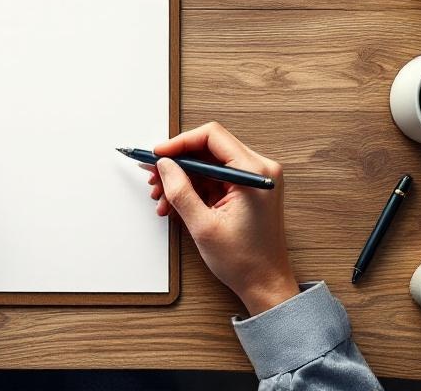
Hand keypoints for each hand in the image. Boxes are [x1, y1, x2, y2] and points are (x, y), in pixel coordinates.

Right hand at [144, 122, 297, 314]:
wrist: (265, 284)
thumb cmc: (246, 260)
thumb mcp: (203, 226)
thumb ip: (181, 191)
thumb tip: (165, 165)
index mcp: (254, 172)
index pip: (211, 136)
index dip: (179, 143)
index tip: (158, 155)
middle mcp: (258, 169)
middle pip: (208, 149)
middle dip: (177, 164)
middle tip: (155, 178)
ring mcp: (253, 179)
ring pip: (207, 165)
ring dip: (182, 179)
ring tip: (162, 198)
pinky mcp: (246, 190)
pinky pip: (214, 179)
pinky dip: (193, 189)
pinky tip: (175, 204)